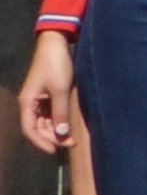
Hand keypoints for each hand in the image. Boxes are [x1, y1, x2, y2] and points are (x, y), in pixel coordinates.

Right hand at [17, 31, 76, 153]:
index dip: (41, 142)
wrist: (57, 43)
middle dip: (53, 137)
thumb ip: (60, 112)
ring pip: (45, 121)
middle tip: (70, 144)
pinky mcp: (48, 94)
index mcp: (27, 103)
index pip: (30, 129)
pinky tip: (69, 126)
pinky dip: (59, 120)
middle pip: (38, 127)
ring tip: (72, 139)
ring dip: (57, 130)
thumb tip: (62, 134)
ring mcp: (39, 99)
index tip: (55, 151)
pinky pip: (51, 113)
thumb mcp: (60, 90)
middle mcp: (30, 103)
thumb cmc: (56, 65)